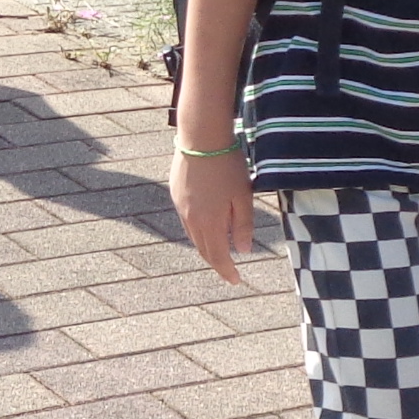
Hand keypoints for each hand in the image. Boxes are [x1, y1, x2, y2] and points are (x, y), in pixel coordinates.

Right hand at [171, 145, 259, 284]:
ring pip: (193, 235)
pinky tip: (207, 223)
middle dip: (216, 262)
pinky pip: (186, 219)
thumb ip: (243, 225)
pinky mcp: (175, 193)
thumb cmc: (227, 165)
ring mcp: (181, 206)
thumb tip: (243, 250)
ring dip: (206, 246)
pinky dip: (198, 229)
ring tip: (219, 248)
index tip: (236, 280)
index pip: (218, 256)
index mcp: (210, 222)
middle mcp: (191, 218)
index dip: (227, 271)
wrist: (200, 137)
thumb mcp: (243, 196)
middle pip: (203, 249)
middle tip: (228, 269)